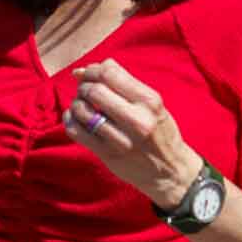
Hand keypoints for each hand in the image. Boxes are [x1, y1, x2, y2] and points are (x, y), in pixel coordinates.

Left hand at [62, 60, 199, 207]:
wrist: (171, 172)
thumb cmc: (159, 132)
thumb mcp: (152, 104)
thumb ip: (122, 83)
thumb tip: (81, 70)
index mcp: (149, 101)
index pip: (110, 73)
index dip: (93, 70)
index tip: (89, 74)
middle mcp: (137, 119)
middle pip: (94, 90)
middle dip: (83, 86)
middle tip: (84, 91)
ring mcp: (121, 139)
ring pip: (82, 110)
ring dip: (76, 104)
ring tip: (82, 106)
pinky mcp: (107, 155)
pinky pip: (76, 131)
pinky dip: (70, 121)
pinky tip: (75, 119)